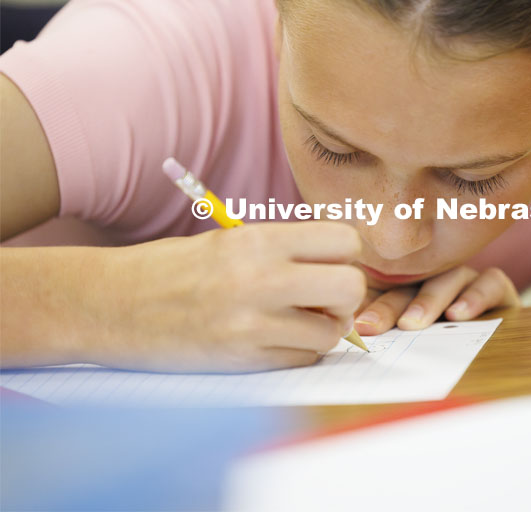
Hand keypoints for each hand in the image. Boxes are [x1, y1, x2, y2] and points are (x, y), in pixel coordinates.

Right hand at [90, 222, 366, 372]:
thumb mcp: (230, 242)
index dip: (346, 255)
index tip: (331, 264)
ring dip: (322, 330)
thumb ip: (285, 251)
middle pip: (350, 287)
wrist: (109, 305)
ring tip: (295, 322)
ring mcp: (252, 324)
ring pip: (332, 333)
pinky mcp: (243, 361)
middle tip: (323, 299)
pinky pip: (303, 359)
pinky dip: (297, 353)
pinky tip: (271, 341)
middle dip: (345, 296)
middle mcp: (260, 278)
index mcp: (257, 239)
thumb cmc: (172, 269)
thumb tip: (343, 268)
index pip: (344, 240)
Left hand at [353, 266, 518, 334]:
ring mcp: (464, 280)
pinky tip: (459, 314)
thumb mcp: (406, 343)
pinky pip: (489, 281)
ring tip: (413, 323)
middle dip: (389, 307)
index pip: (382, 289)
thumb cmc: (440, 346)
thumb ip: (380, 334)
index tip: (355, 328)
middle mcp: (433, 277)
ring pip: (446, 280)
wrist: (497, 350)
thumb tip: (348, 343)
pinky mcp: (496, 286)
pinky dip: (475, 296)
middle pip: (409, 285)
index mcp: (405, 286)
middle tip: (373, 326)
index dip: (368, 307)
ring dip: (428, 301)